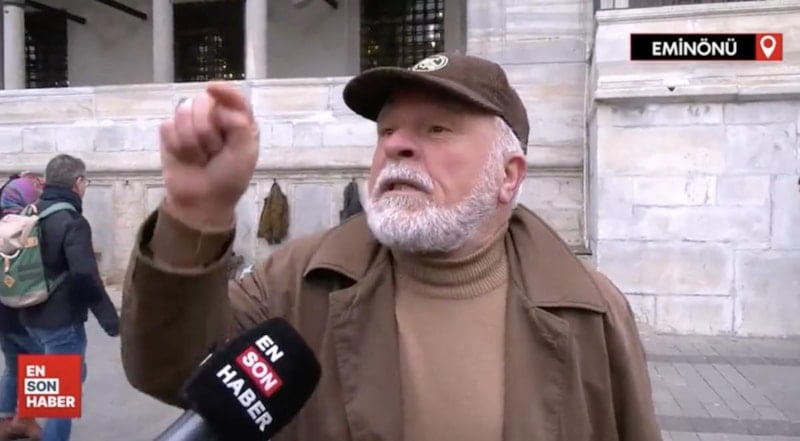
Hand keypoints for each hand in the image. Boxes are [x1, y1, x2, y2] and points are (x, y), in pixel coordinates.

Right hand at [160, 82, 259, 229]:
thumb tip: (219, 108)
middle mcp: (213, 117)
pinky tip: (184, 158)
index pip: (232, 96)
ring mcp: (189, 123)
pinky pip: (168, 127)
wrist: (202, 201)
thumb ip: (240, 125)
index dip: (223, 90)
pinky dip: (177, 146)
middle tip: (214, 152)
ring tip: (200, 157)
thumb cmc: (229, 177)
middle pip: (203, 102)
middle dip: (207, 130)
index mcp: (237, 120)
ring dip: (192, 141)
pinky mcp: (170, 133)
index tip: (212, 89)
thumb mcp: (246, 153)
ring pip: (183, 112)